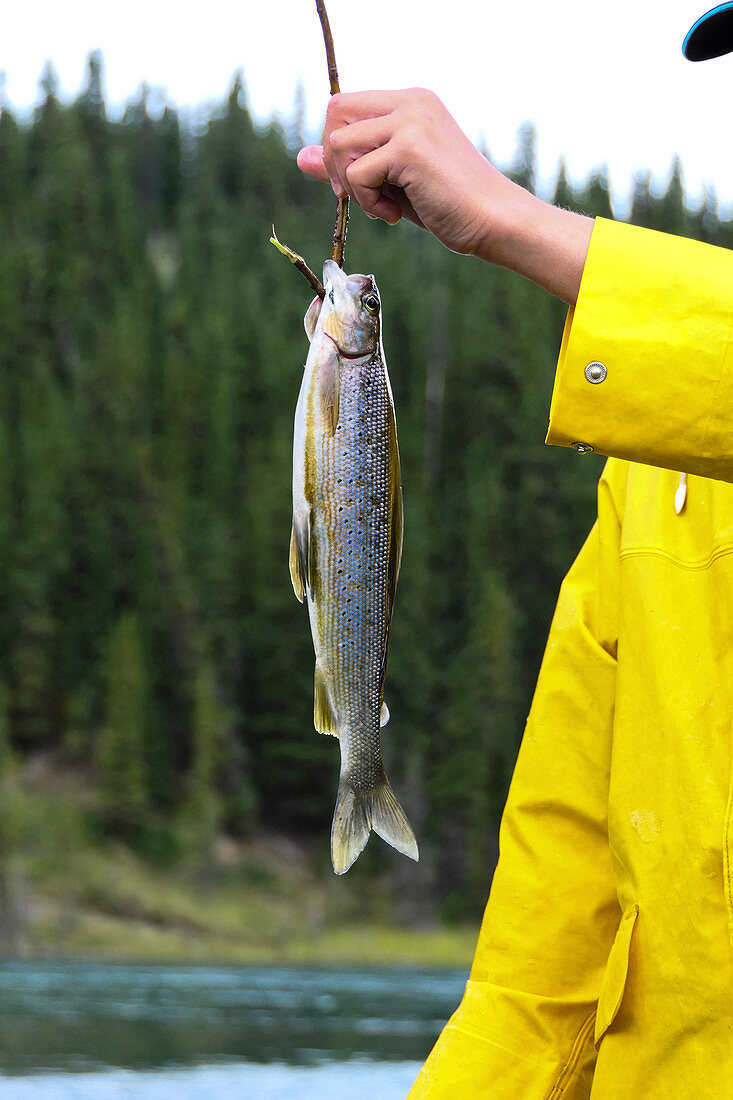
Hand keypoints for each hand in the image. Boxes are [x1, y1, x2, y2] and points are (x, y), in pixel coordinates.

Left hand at [297, 89, 592, 304]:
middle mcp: (410, 101)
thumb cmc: (449, 206)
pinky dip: (368, 203)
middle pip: (334, 113)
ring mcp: (410, 120)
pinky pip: (356, 174)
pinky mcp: (409, 147)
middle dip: (334, 160)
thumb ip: (350, 165)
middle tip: (359, 195)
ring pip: (340, 145)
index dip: (338, 147)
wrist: (494, 221)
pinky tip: (397, 215)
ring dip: (352, 187)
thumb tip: (302, 158)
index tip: (356, 183)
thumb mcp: (392, 182)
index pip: (345, 105)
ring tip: (386, 208)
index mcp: (411, 101)